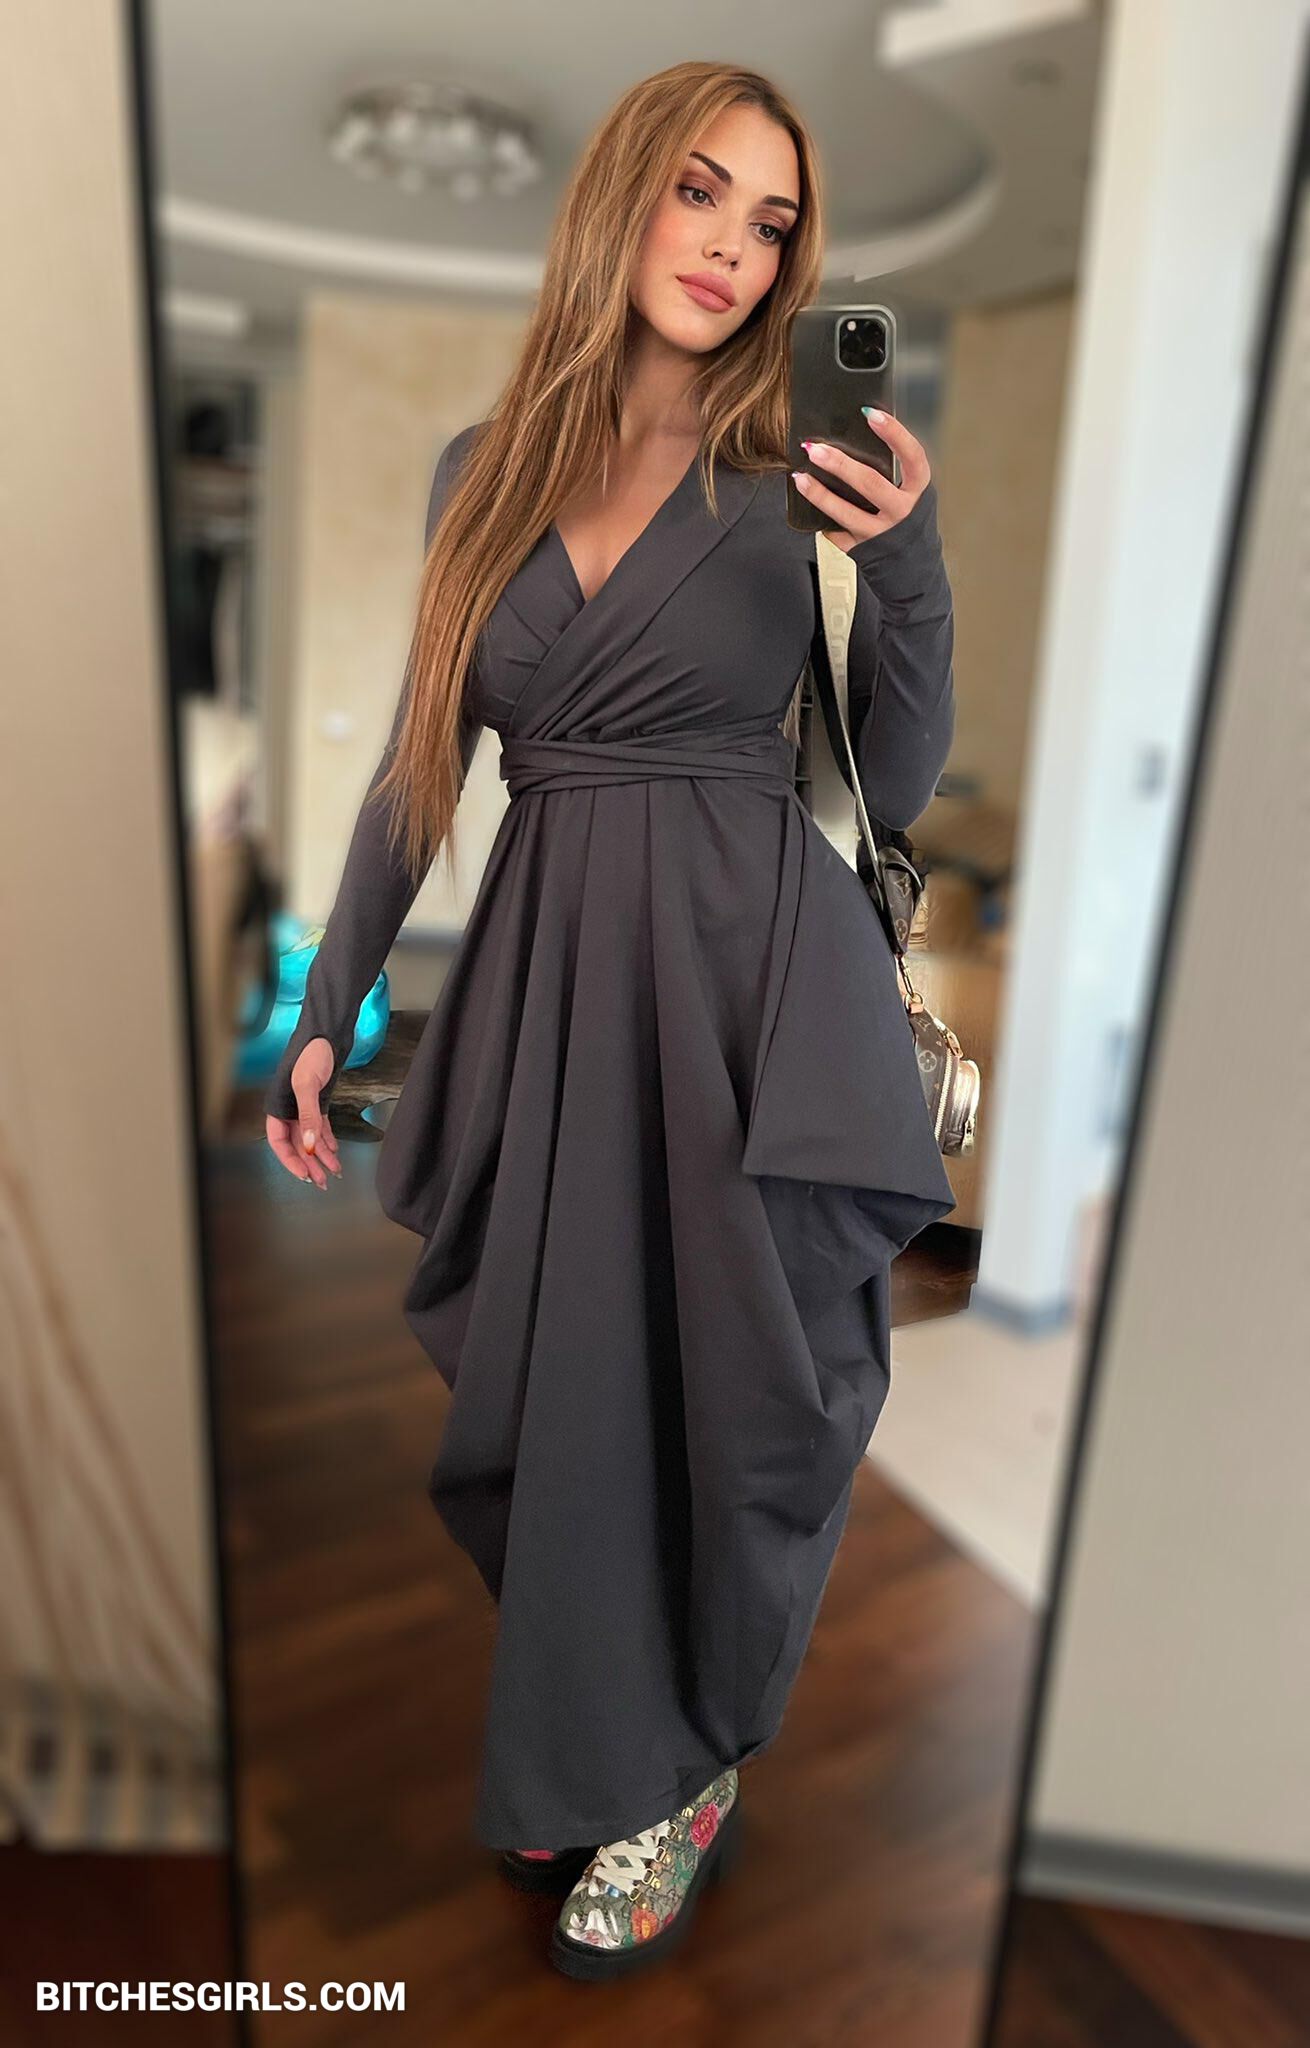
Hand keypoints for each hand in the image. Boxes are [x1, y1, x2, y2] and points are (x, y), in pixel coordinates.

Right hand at [264, 1038, 342, 1187]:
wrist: (328, 1034)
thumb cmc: (312, 1053)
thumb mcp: (308, 1084)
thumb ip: (308, 1116)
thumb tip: (311, 1146)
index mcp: (279, 1106)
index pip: (280, 1142)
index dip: (291, 1161)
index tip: (305, 1175)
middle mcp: (289, 1109)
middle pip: (298, 1145)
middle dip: (310, 1164)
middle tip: (323, 1182)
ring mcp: (304, 1107)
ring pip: (311, 1138)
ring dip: (322, 1156)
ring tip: (334, 1172)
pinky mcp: (319, 1102)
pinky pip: (321, 1127)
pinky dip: (328, 1140)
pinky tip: (335, 1151)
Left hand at [791, 408, 930, 553]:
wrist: (913, 565)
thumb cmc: (908, 519)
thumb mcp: (910, 492)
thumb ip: (892, 470)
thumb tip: (855, 437)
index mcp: (919, 490)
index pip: (911, 456)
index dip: (894, 433)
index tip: (870, 413)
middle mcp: (902, 512)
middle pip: (870, 484)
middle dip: (840, 464)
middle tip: (816, 448)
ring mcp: (881, 534)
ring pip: (846, 512)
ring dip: (819, 494)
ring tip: (801, 476)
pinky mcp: (862, 550)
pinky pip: (836, 532)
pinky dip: (820, 519)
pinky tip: (808, 505)